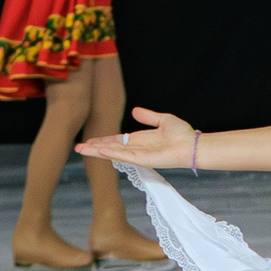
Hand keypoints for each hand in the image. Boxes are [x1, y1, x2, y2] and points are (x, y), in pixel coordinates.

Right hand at [76, 106, 195, 168]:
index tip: (89, 141)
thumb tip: (134, 111)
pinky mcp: (143, 160)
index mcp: (139, 140)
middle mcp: (137, 149)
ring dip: (98, 152)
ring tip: (83, 150)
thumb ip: (147, 116)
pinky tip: (100, 151)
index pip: (116, 141)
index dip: (102, 141)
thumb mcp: (162, 120)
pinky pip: (125, 157)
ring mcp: (139, 156)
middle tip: (78, 148)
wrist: (192, 145)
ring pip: (114, 154)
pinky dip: (112, 154)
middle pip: (111, 148)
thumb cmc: (182, 134)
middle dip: (94, 148)